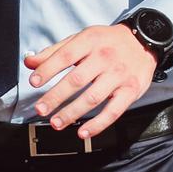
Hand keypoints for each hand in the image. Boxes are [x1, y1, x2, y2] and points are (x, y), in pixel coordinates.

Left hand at [24, 24, 156, 138]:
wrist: (143, 41)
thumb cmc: (107, 42)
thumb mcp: (81, 39)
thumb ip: (54, 51)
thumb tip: (29, 62)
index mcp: (90, 41)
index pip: (65, 56)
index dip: (48, 69)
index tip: (34, 82)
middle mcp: (105, 58)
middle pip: (77, 80)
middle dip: (56, 96)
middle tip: (41, 108)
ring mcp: (119, 75)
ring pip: (93, 98)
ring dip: (72, 113)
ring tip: (56, 122)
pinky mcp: (131, 90)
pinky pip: (113, 111)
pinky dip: (98, 124)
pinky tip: (83, 132)